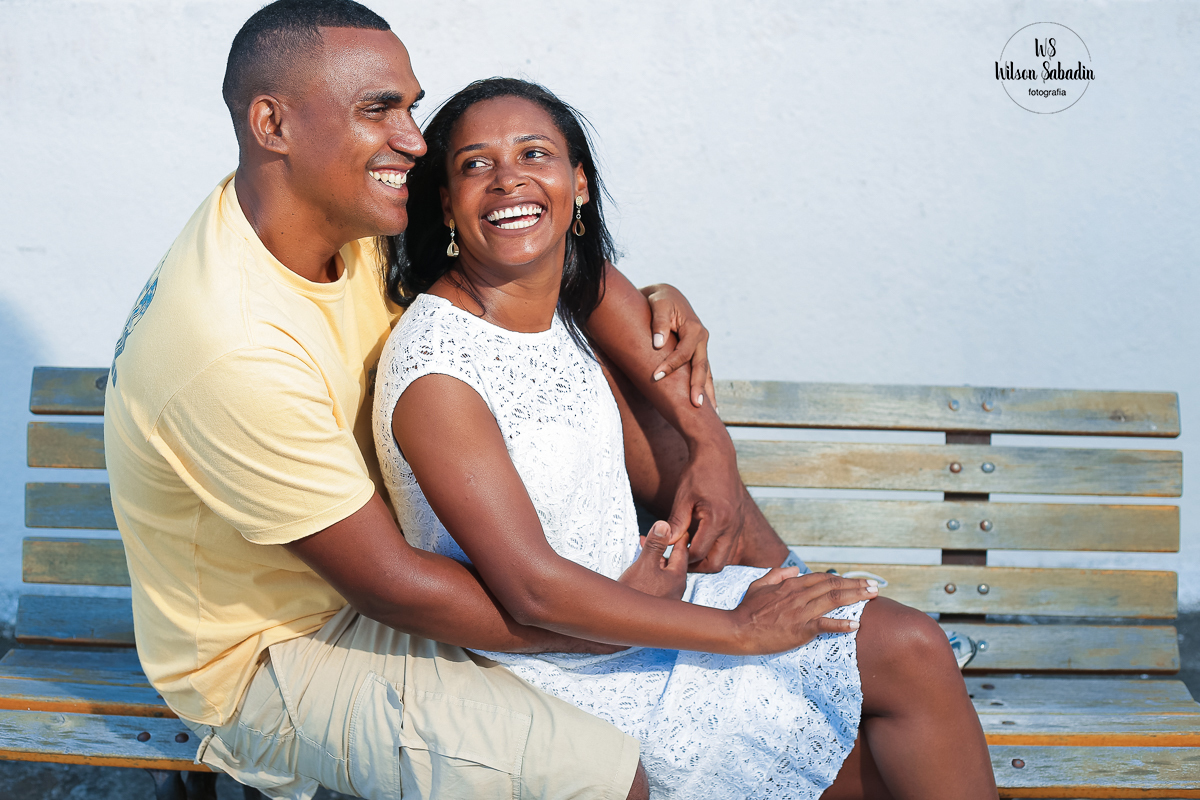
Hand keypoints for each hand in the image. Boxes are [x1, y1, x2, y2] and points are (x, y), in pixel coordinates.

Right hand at [619, 521, 688, 599]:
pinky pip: (657, 580)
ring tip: (644, 546)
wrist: (622, 622)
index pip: (683, 551)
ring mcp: (667, 597)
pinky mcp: (656, 603)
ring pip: (664, 571)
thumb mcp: (645, 564)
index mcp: (677, 577)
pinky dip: (651, 569)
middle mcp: (676, 588)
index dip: (679, 535)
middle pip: (674, 561)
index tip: (679, 524)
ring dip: (655, 557)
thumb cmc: (636, 593)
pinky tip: (640, 568)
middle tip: (658, 532)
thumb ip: (656, 544)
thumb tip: (665, 524)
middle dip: (665, 546)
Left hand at [641, 283, 716, 408]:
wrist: (666, 295)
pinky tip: (712, 404)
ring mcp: (702, 347)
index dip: (670, 365)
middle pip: (701, 367)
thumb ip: (658, 323)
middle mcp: (702, 339)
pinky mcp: (697, 352)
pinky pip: (703, 372)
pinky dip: (706, 386)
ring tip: (713, 413)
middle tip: (696, 405)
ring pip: (707, 372)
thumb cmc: (659, 300)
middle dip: (699, 386)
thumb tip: (658, 344)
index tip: (655, 376)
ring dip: (708, 391)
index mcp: (694, 329)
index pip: (683, 353)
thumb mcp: (658, 305)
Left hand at [668, 439, 754, 572]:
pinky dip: (714, 549)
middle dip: (697, 567)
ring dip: (707, 559)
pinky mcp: (738, 521)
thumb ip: (676, 523)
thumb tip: (667, 543)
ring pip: (725, 557)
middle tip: (679, 560)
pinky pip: (728, 545)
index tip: (669, 550)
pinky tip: (699, 541)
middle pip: (716, 564)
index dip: (681, 556)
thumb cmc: (698, 472)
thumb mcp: (683, 498)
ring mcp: (738, 524)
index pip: (699, 553)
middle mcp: (732, 526)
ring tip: (687, 551)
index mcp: (718, 520)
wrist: (717, 454)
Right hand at [729, 569, 877, 655]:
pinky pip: (825, 624)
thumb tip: (794, 568)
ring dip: (856, 597)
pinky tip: (856, 625)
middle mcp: (799, 595)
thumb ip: (777, 574)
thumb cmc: (747, 609)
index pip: (822, 578)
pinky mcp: (801, 628)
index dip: (842, 578)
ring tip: (872, 596)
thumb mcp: (759, 585)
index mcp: (791, 584)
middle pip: (833, 586)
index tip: (856, 581)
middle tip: (875, 587)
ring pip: (834, 600)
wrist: (738, 629)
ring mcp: (801, 611)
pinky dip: (841, 624)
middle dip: (857, 584)